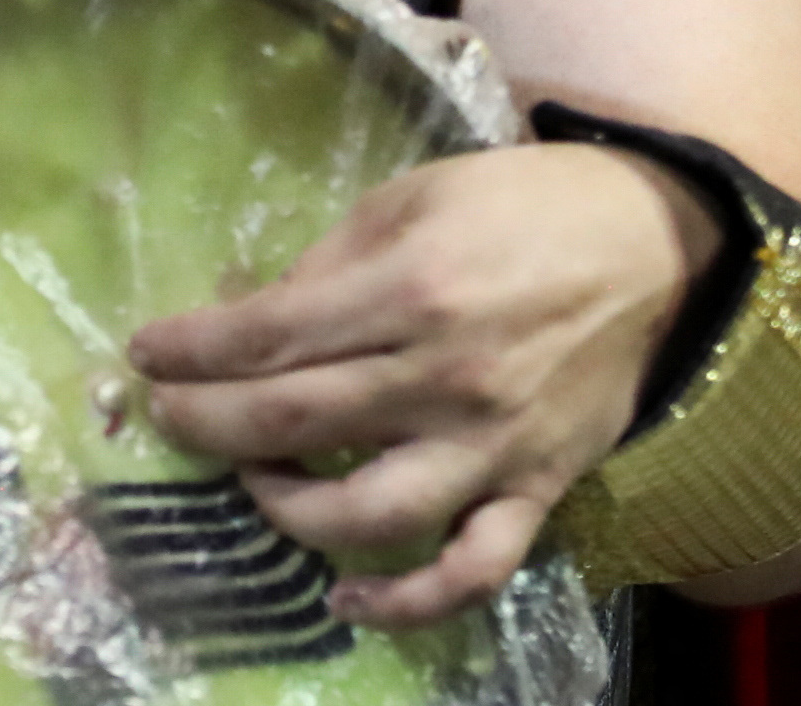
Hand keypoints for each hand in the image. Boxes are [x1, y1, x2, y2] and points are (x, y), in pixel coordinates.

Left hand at [127, 140, 719, 628]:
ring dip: (285, 510)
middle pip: (291, 424)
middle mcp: (444, 376)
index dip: (190, 351)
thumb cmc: (524, 204)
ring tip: (253, 480)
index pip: (267, 336)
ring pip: (365, 516)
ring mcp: (492, 445)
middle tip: (168, 418)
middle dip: (206, 424)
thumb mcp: (415, 198)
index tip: (145, 356)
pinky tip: (344, 598)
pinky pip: (469, 569)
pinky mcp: (536, 488)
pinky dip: (404, 602)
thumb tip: (248, 316)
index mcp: (410, 287)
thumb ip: (329, 263)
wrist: (655, 243)